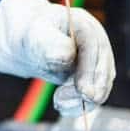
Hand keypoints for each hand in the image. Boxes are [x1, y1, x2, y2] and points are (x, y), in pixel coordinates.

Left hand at [0, 0, 114, 116]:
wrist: (26, 45)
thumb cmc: (29, 36)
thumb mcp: (33, 37)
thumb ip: (49, 44)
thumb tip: (67, 56)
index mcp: (83, 24)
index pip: (93, 46)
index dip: (90, 69)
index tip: (82, 91)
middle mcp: (95, 42)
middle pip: (103, 67)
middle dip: (91, 89)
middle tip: (67, 102)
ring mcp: (96, 60)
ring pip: (100, 84)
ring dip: (83, 100)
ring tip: (58, 103)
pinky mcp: (90, 77)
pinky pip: (92, 94)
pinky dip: (79, 104)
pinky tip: (62, 106)